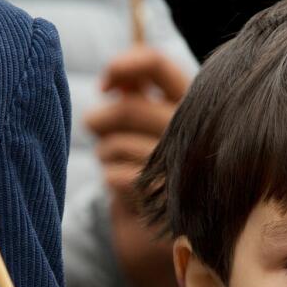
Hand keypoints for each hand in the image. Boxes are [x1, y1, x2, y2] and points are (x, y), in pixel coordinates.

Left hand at [85, 47, 189, 286]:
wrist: (172, 222)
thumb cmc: (158, 160)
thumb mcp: (152, 122)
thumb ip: (136, 94)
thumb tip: (115, 79)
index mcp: (194, 102)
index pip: (157, 64)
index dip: (123, 66)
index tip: (105, 84)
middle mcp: (194, 130)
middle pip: (128, 108)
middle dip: (99, 118)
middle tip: (91, 125)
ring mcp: (181, 166)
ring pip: (115, 144)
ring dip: (103, 153)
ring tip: (113, 161)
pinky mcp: (165, 199)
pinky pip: (114, 176)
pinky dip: (109, 178)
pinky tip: (122, 184)